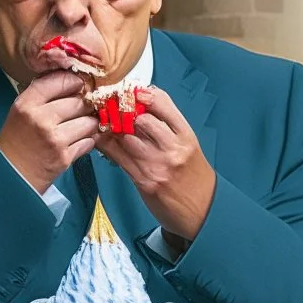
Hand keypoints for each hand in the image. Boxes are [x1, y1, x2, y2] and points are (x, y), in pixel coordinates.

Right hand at [0, 70, 98, 193]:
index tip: (78, 85)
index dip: (73, 81)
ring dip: (89, 123)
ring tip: (81, 126)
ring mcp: (55, 139)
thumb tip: (71, 79)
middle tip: (82, 108)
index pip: (59, 81)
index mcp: (27, 104)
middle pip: (78, 102)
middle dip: (84, 104)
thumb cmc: (17, 139)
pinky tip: (77, 141)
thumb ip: (42, 94)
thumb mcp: (21, 109)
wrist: (12, 175)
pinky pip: (89, 141)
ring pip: (88, 122)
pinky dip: (87, 141)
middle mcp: (41, 119)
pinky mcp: (65, 157)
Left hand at [94, 87, 215, 240]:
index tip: (129, 91)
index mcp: (185, 134)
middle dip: (122, 110)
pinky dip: (106, 145)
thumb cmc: (194, 176)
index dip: (142, 93)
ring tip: (103, 122)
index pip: (162, 102)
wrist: (203, 211)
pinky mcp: (143, 180)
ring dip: (112, 127)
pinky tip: (99, 139)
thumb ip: (167, 126)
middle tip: (109, 105)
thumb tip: (140, 105)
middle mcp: (172, 147)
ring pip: (126, 135)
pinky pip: (118, 156)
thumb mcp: (188, 145)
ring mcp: (157, 164)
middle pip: (141, 117)